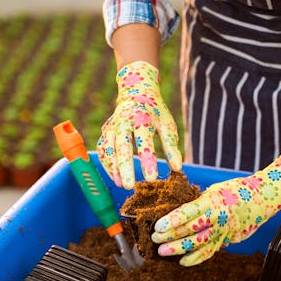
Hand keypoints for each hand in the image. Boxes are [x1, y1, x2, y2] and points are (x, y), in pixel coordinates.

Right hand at [97, 61, 182, 189]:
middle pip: (122, 147)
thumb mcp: (167, 125)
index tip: (152, 178)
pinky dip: (107, 165)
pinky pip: (102, 150)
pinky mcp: (105, 132)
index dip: (147, 160)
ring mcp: (111, 127)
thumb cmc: (155, 113)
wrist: (136, 93)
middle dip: (125, 167)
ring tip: (122, 185)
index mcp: (141, 118)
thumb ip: (171, 146)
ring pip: (108, 149)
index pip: (144, 142)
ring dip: (113, 168)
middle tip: (129, 186)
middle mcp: (123, 122)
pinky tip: (116, 178)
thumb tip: (178, 168)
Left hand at [151, 158, 280, 265]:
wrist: (264, 198)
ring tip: (163, 252)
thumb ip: (198, 202)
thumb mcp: (215, 189)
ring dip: (179, 249)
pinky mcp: (229, 239)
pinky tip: (183, 262)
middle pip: (191, 230)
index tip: (157, 227)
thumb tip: (177, 214)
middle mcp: (219, 217)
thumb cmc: (235, 190)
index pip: (189, 212)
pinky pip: (210, 251)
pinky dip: (196, 258)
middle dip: (171, 236)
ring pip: (199, 243)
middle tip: (154, 240)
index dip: (172, 221)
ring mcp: (224, 230)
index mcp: (213, 200)